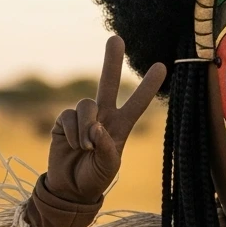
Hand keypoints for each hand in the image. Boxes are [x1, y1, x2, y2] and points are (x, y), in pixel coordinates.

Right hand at [44, 35, 166, 204]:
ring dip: (86, 127)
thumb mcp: (108, 167)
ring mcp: (82, 118)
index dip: (147, 86)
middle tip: (116, 38)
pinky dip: (73, 132)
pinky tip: (73, 146)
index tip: (162, 66)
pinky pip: (68, 116)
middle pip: (107, 83)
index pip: (137, 103)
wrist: (71, 188)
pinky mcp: (63, 121)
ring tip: (86, 147)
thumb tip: (95, 125)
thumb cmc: (95, 178)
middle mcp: (103, 116)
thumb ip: (107, 147)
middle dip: (111, 61)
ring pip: (86, 105)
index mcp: (121, 126)